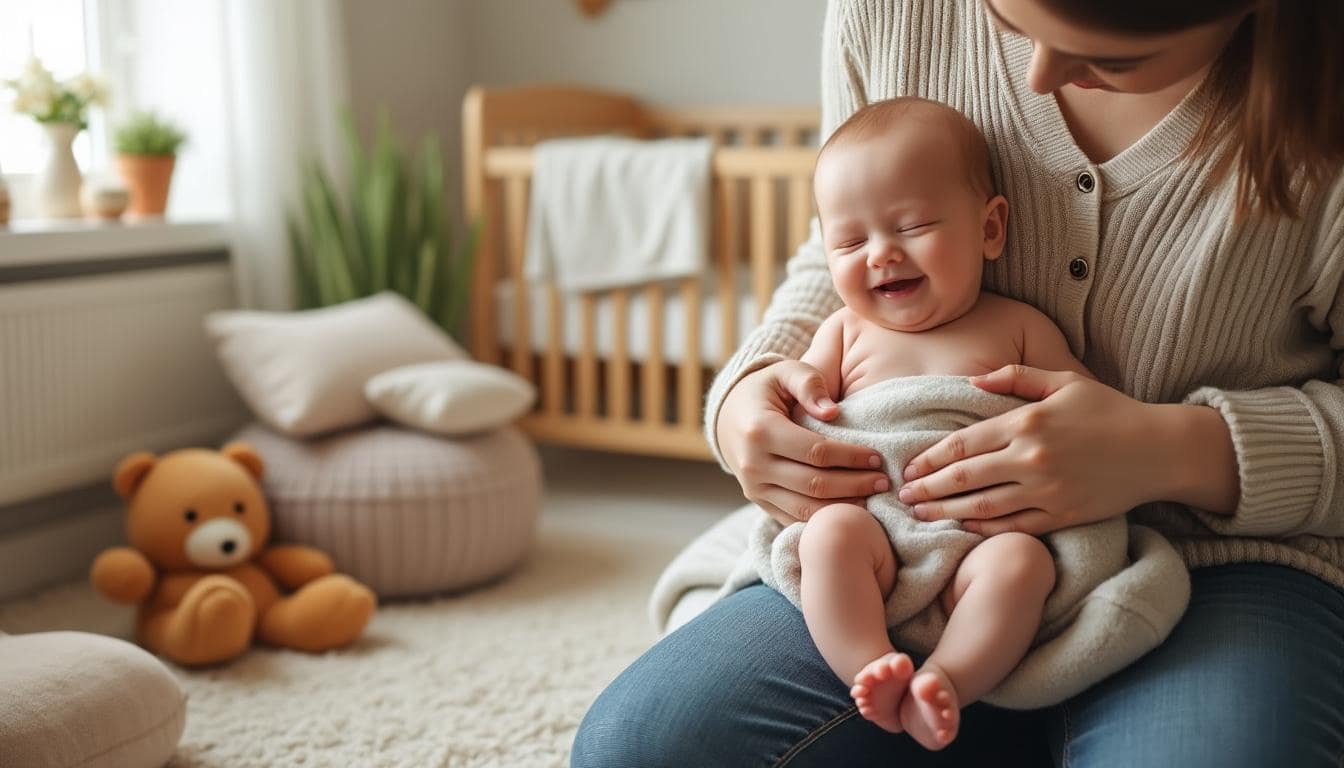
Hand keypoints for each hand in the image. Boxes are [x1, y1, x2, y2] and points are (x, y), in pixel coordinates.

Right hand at [717, 360, 889, 525]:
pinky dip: (823, 519)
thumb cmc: (765, 391)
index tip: (877, 456)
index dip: (850, 456)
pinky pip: (794, 518)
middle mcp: (753, 465)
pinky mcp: (758, 502)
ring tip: (872, 497)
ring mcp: (754, 488)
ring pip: (806, 509)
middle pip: (814, 485)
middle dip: (855, 484)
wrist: (728, 417)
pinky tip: (849, 508)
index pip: (816, 451)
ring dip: (843, 506)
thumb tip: (833, 412)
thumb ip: (809, 383)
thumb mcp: (784, 372)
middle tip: (884, 481)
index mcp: (760, 431)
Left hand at [897, 365, 1168, 535]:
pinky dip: (985, 530)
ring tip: (921, 516)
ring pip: (984, 507)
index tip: (910, 467)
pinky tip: (964, 528)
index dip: (931, 458)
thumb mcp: (1063, 382)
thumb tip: (973, 380)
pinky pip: (1015, 526)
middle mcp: (1032, 458)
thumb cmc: (1109, 410)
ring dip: (947, 513)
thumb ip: (1016, 377)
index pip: (964, 443)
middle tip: (902, 495)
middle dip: (928, 489)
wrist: (1159, 450)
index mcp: (1027, 422)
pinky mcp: (1062, 515)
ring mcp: (1047, 491)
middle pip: (965, 477)